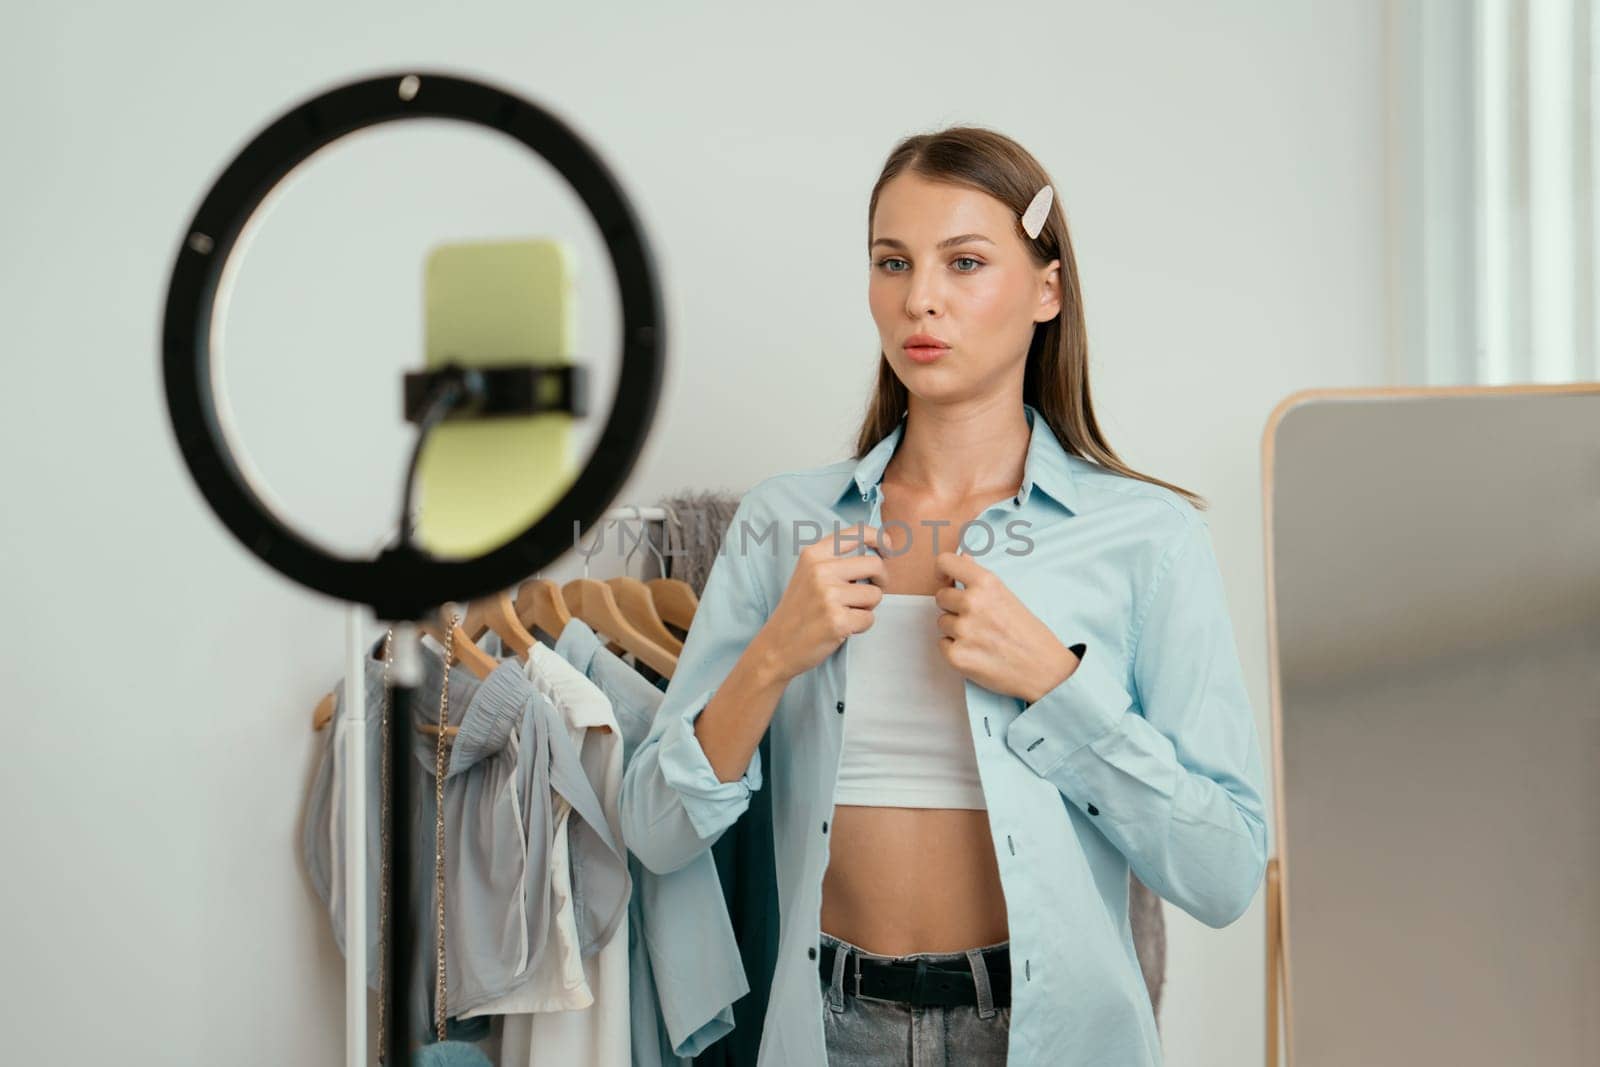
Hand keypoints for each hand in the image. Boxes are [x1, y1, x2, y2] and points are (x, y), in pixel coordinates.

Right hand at [757, 523, 894, 681]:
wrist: (776, 647)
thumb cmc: (799, 611)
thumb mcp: (807, 574)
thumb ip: (835, 559)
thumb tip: (877, 551)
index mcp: (813, 554)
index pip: (858, 533)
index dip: (880, 539)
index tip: (888, 550)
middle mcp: (820, 570)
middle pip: (875, 565)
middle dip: (881, 580)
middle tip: (870, 592)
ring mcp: (828, 596)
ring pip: (875, 595)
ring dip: (866, 608)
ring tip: (845, 613)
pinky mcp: (837, 621)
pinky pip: (869, 619)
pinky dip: (860, 626)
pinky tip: (841, 629)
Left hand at [932, 551, 1080, 703]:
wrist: (1044, 669)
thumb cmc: (1029, 634)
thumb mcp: (1008, 597)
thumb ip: (981, 579)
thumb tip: (964, 558)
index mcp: (987, 583)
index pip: (946, 563)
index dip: (942, 572)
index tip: (947, 581)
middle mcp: (972, 603)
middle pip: (941, 597)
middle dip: (954, 607)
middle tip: (978, 619)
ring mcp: (963, 630)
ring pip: (942, 622)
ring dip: (955, 630)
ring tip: (981, 637)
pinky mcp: (957, 656)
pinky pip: (942, 645)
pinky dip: (955, 649)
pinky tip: (977, 652)